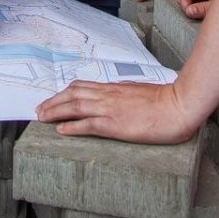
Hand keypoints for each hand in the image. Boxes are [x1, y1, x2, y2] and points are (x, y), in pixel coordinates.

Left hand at [36, 80, 202, 143]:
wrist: (179, 106)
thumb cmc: (164, 100)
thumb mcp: (139, 91)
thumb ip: (123, 92)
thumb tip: (114, 93)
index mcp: (114, 88)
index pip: (82, 87)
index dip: (64, 93)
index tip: (53, 99)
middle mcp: (108, 96)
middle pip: (72, 94)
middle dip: (53, 102)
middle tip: (39, 109)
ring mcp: (110, 109)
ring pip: (75, 106)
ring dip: (55, 112)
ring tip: (42, 118)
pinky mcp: (115, 124)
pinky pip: (88, 124)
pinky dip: (72, 126)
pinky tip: (61, 130)